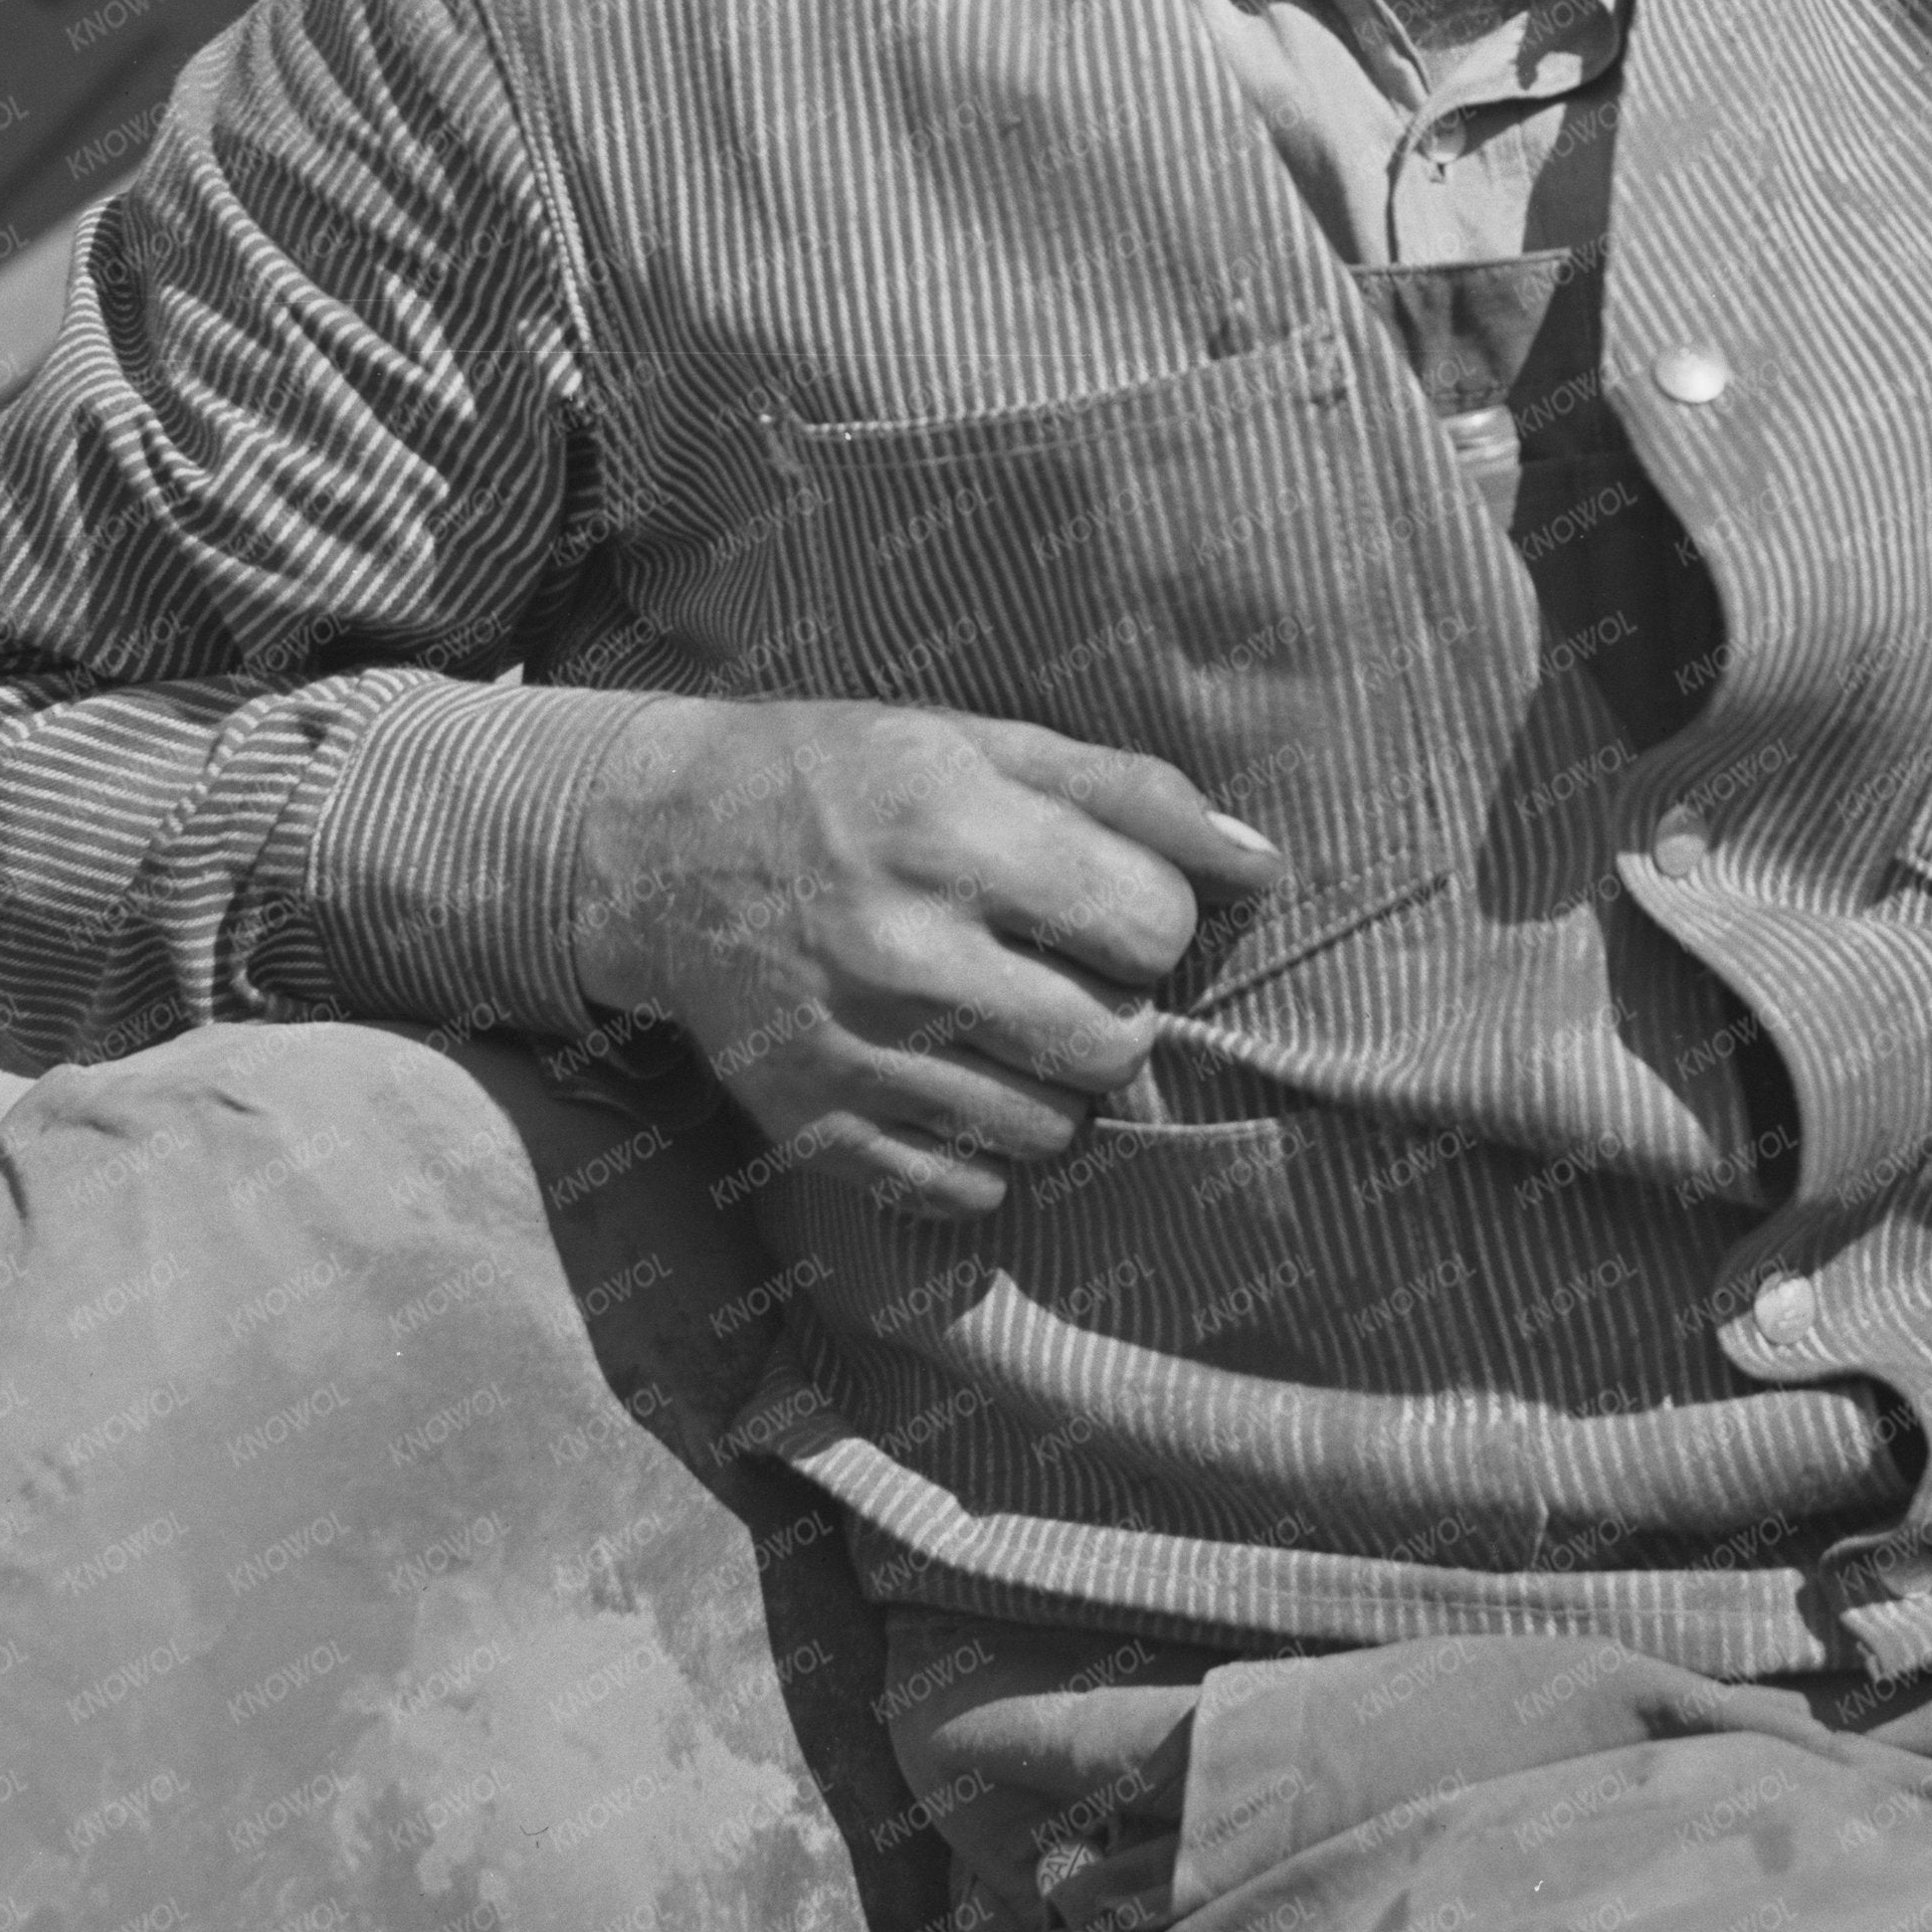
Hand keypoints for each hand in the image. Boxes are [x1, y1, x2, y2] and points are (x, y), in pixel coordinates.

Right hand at [572, 696, 1282, 1218]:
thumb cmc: (852, 779)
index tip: (1106, 899)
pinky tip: (949, 1074)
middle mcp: (901, 953)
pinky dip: (983, 1145)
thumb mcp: (985, 743)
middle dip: (1116, 1008)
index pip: (1155, 927)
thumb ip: (1134, 796)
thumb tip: (1265, 869)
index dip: (1152, 914)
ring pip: (1052, 1130)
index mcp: (952, 832)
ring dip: (1054, 1081)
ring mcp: (852, 1055)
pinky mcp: (813, 1131)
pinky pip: (969, 1188)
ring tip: (1001, 1017)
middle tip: (1061, 968)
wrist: (666, 850)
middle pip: (1116, 1044)